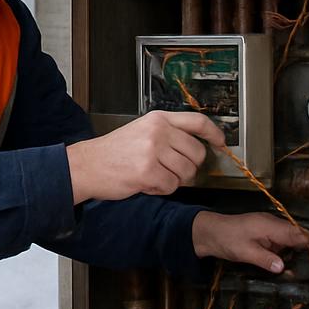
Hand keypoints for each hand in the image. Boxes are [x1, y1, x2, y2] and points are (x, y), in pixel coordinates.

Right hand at [66, 110, 225, 202]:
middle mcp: (157, 131)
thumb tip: (199, 145)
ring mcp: (152, 151)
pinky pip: (171, 186)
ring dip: (173, 180)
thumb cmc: (113, 152)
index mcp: (157, 119)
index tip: (221, 143)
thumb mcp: (141, 131)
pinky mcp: (147, 171)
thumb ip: (168, 133)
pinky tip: (145, 182)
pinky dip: (161, 189)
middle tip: (170, 169)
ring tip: (153, 175)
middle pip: (197, 153)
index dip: (214, 133)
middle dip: (188, 167)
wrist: (87, 165)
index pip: (197, 122)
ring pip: (187, 173)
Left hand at [192, 211, 308, 272]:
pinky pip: (280, 242)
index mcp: (270, 225)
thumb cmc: (227, 240)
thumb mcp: (245, 252)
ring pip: (290, 240)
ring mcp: (268, 228)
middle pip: (297, 236)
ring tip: (307, 271)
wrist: (208, 232)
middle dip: (306, 251)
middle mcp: (272, 224)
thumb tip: (283, 267)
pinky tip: (288, 265)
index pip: (298, 234)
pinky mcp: (264, 234)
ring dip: (296, 253)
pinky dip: (285, 252)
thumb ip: (265, 259)